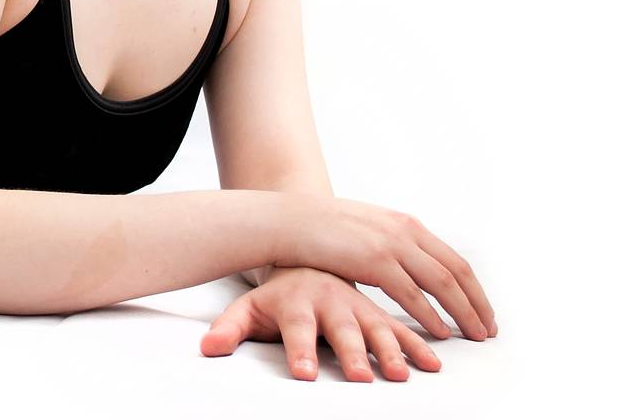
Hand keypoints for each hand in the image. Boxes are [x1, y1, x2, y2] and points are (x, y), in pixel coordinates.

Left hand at [201, 266, 442, 380]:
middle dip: (351, 355)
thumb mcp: (248, 309)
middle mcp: (331, 303)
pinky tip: (432, 363)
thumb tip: (207, 348)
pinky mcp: (376, 312)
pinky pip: (402, 327)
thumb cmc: (276, 297)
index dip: (300, 351)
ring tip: (400, 375)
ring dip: (391, 350)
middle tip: (360, 380)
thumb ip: (230, 328)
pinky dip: (418, 343)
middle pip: (342, 331)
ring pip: (377, 327)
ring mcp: (357, 306)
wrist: (303, 258)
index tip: (304, 375)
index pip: (297, 329)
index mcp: (297, 303)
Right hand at [276, 193, 497, 342]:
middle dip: (477, 304)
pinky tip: (441, 331)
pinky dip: (432, 314)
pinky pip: (413, 294)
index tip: (483, 312)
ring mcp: (392, 244)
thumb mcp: (366, 230)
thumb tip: (406, 271)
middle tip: (488, 330)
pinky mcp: (375, 260)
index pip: (454, 260)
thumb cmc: (321, 230)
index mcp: (406, 224)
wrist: (289, 219)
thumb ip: (390, 247)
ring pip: (442, 284)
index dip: (474, 290)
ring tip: (474, 336)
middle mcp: (406, 231)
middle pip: (457, 272)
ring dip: (463, 312)